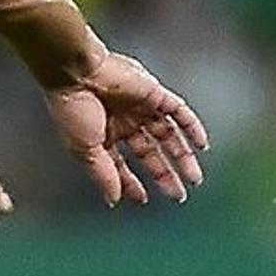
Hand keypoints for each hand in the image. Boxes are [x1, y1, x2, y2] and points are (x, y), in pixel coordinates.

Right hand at [41, 49, 209, 206]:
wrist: (76, 73)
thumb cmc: (72, 111)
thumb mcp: (85, 150)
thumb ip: (102, 175)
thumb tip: (113, 201)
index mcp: (104, 136)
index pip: (123, 164)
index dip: (132, 183)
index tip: (143, 200)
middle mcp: (125, 123)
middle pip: (151, 153)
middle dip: (164, 174)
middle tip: (179, 196)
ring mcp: (142, 108)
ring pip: (169, 136)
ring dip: (182, 157)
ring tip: (194, 178)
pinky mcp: (155, 94)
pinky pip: (180, 112)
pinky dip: (192, 128)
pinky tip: (202, 145)